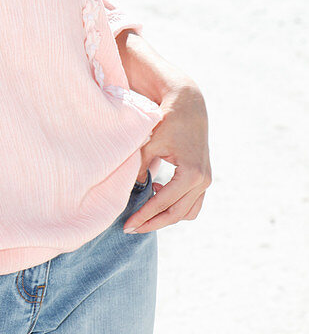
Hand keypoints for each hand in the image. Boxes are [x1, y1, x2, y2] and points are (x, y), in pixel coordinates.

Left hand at [123, 81, 211, 233]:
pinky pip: (193, 203)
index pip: (163, 203)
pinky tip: (158, 193)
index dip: (144, 216)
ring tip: (144, 214)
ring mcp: (206, 181)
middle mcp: (202, 181)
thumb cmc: (168, 121)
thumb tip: (133, 190)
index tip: (128, 225)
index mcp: (191, 174)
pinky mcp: (204, 178)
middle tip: (131, 228)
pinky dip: (177, 206)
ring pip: (187, 212)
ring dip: (166, 217)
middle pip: (176, 214)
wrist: (189, 106)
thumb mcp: (150, 143)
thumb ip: (140, 167)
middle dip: (153, 223)